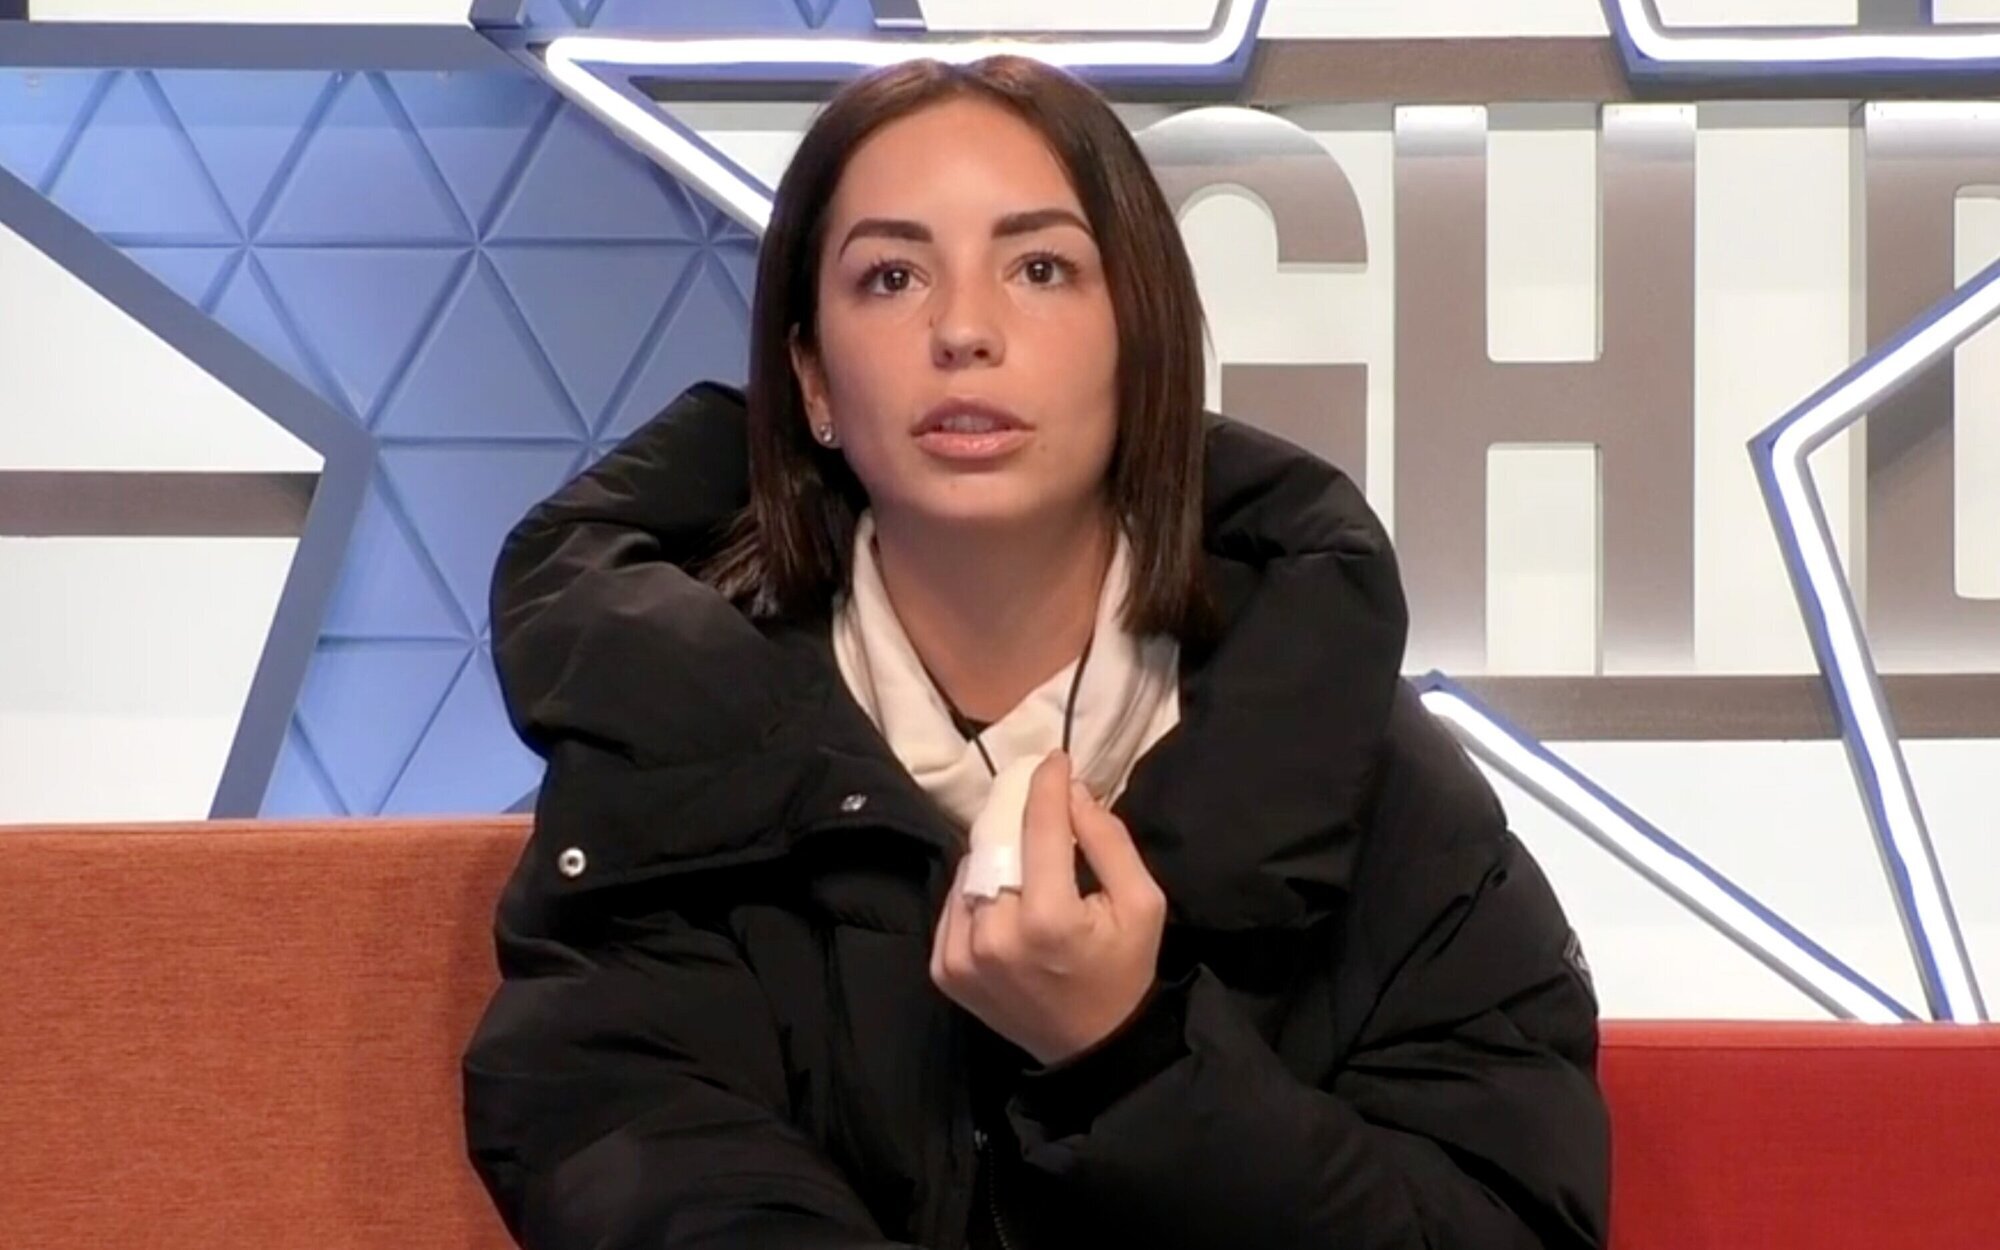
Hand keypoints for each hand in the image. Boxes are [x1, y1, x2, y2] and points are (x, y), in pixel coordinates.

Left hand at [929, 751, 1167, 1065]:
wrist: (1092, 1047)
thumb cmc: (1124, 969)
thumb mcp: (1143, 902)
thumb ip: (1108, 840)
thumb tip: (1070, 790)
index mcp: (1048, 918)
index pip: (1039, 826)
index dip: (1046, 784)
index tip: (1054, 759)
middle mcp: (995, 935)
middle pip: (999, 844)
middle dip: (1020, 817)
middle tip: (1038, 802)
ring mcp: (962, 955)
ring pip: (971, 870)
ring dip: (996, 854)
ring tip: (1024, 859)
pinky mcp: (945, 970)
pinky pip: (954, 903)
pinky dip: (977, 889)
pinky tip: (1004, 896)